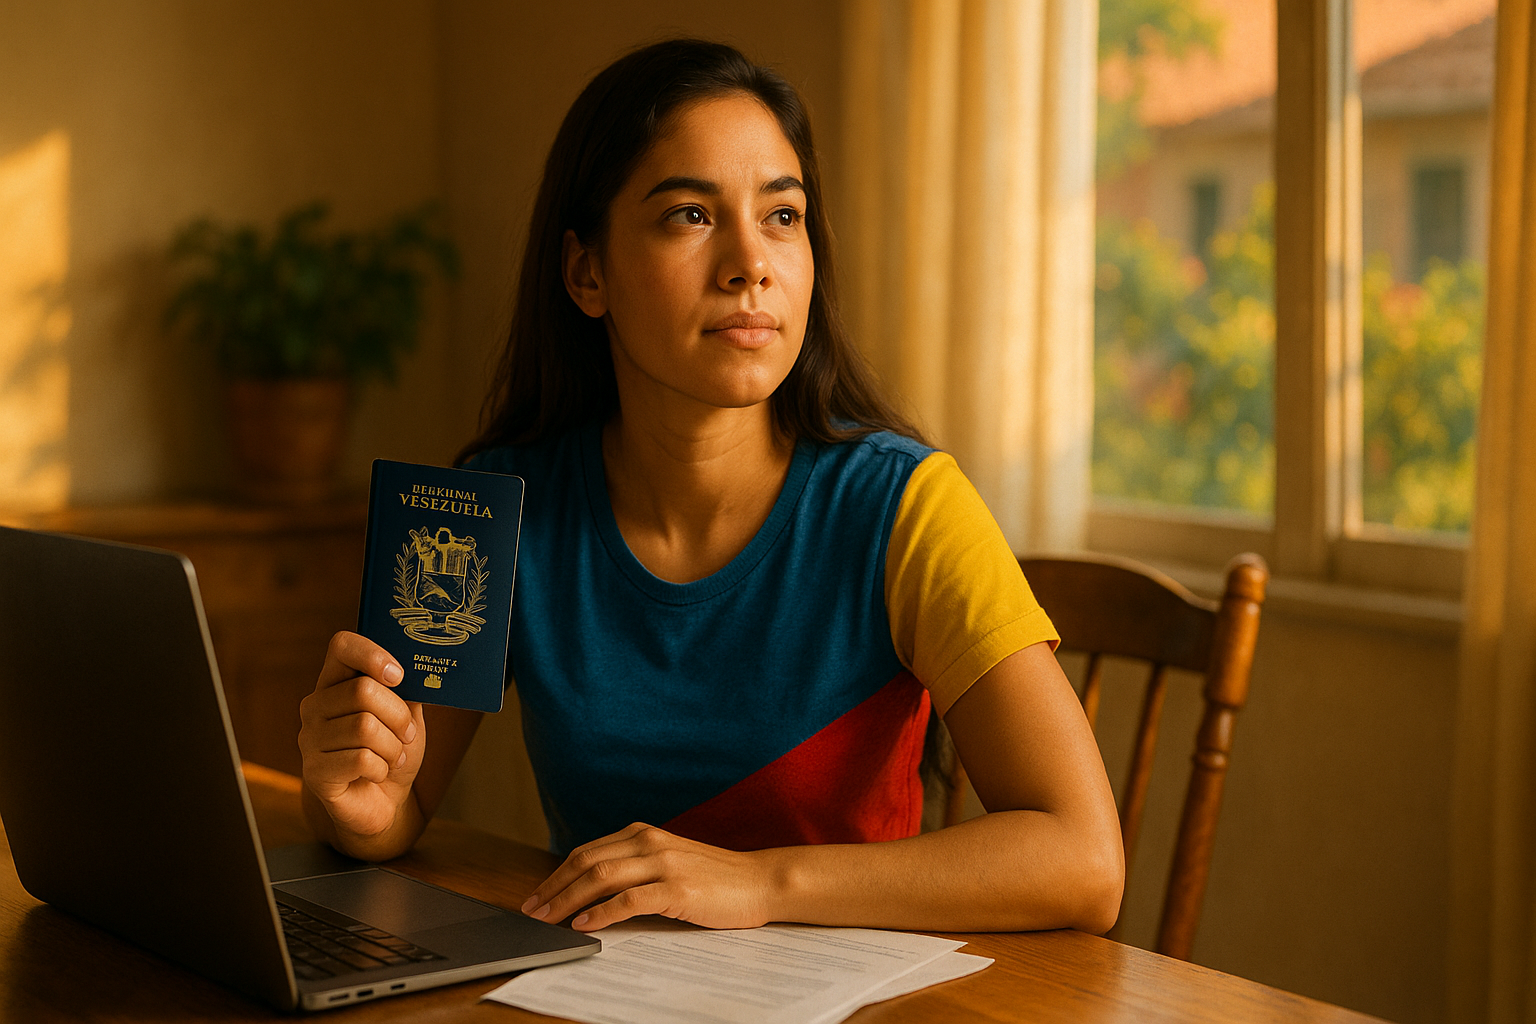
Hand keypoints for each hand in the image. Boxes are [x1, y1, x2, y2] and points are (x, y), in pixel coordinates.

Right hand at [298, 631, 425, 838]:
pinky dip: (382, 768)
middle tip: (407, 733)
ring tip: (392, 756)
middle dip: (399, 715)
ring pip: (365, 727)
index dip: (372, 655)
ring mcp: (308, 739)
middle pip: (363, 690)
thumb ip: (406, 689)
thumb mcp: (407, 714)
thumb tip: (417, 670)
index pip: (342, 646)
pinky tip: (377, 773)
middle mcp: (314, 706)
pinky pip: (361, 759)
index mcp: (335, 682)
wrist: (385, 800)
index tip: (399, 675)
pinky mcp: (313, 772)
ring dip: (393, 746)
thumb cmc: (392, 750)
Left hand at [520, 823, 779, 931]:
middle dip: (553, 888)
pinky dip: (602, 912)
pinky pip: (629, 899)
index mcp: (644, 834)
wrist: (760, 881)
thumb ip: (635, 869)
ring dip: (568, 899)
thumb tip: (590, 894)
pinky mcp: (677, 889)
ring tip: (549, 920)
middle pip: (586, 861)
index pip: (587, 851)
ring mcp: (664, 863)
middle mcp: (650, 842)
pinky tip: (585, 924)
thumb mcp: (669, 864)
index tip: (535, 896)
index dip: (556, 874)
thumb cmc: (715, 879)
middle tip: (531, 911)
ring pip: (601, 877)